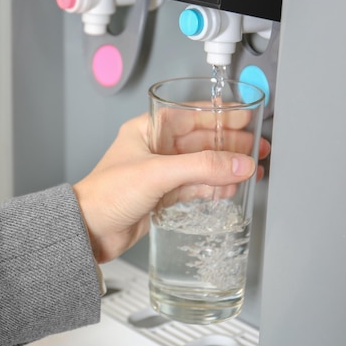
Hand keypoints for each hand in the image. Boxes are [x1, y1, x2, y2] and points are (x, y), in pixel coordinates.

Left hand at [73, 113, 269, 262]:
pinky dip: (213, 186)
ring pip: (201, 164)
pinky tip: (229, 187)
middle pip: (201, 140)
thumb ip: (201, 167)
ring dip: (225, 166)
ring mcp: (159, 172)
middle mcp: (154, 148)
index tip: (245, 117)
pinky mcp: (162, 195)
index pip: (191, 114)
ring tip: (250, 169)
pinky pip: (195, 185)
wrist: (89, 230)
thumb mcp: (157, 173)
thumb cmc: (105, 194)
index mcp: (147, 130)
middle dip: (230, 143)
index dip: (220, 115)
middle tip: (256, 148)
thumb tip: (239, 163)